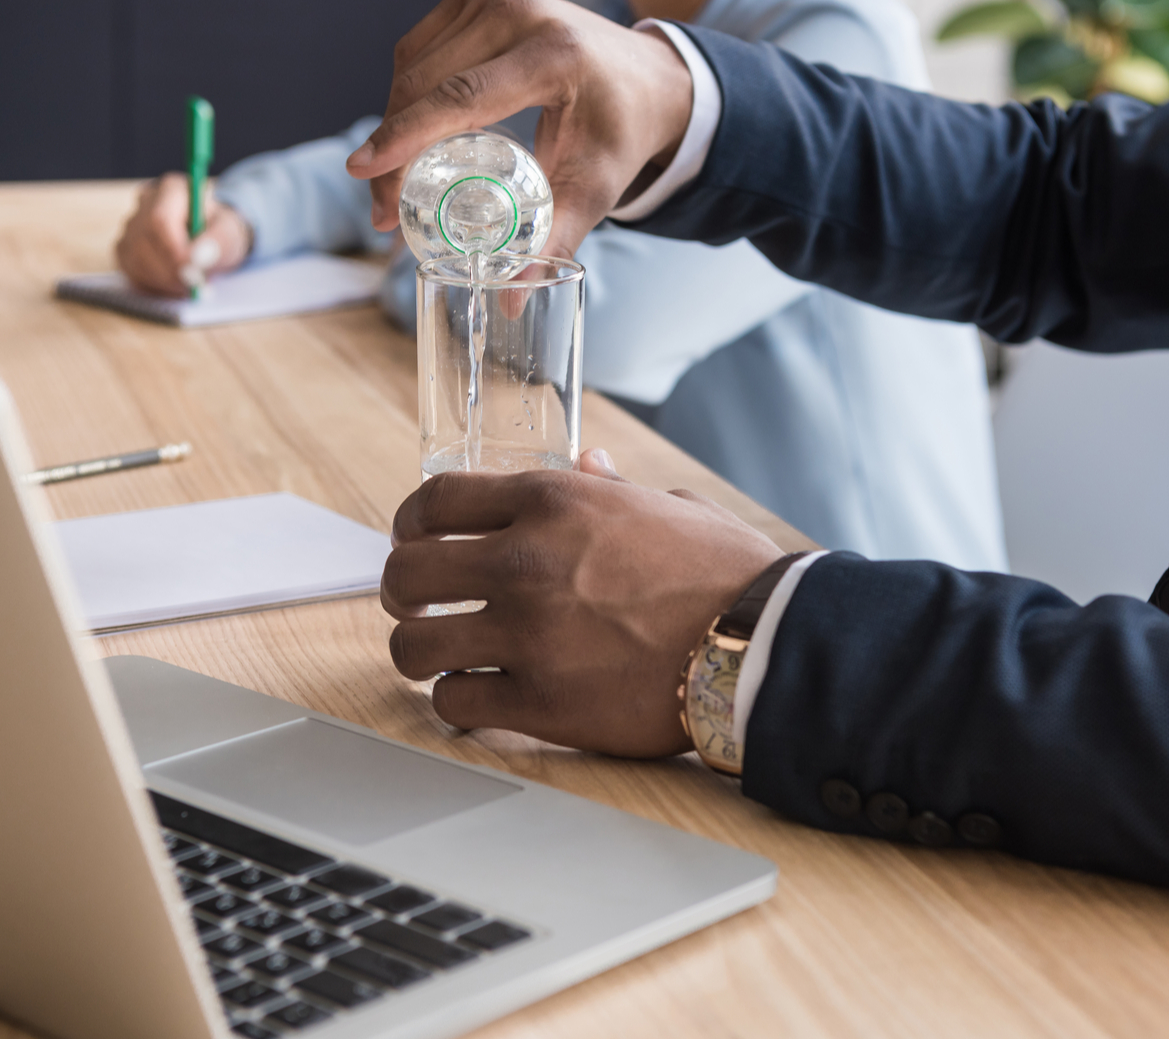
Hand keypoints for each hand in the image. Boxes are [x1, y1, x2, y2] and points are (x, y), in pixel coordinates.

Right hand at [114, 173, 253, 296]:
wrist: (209, 241)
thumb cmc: (219, 233)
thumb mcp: (230, 234)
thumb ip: (218, 243)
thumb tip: (197, 259)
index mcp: (172, 189)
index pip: (160, 220)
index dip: (174, 251)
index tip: (194, 274)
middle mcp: (146, 202)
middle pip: (145, 241)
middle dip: (171, 271)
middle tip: (195, 286)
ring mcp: (131, 225)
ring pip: (135, 258)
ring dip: (164, 281)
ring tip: (190, 284)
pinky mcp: (124, 248)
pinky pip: (131, 270)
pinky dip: (153, 285)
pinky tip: (174, 284)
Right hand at [345, 0, 694, 259]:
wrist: (647, 76)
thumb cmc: (620, 132)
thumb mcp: (597, 187)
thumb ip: (555, 239)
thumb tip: (508, 298)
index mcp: (555, 53)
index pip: (461, 95)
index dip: (405, 135)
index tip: (364, 170)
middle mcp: (521, 10)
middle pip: (427, 81)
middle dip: (393, 147)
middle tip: (382, 210)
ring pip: (414, 62)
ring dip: (392, 121)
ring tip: (390, 183)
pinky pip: (421, 45)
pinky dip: (406, 92)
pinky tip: (408, 136)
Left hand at [382, 449, 783, 757]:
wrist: (764, 645)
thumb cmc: (725, 573)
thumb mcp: (666, 506)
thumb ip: (610, 488)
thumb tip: (586, 464)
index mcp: (550, 501)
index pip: (432, 502)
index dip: (410, 525)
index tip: (414, 541)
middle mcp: (524, 563)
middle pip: (406, 573)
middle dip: (404, 591)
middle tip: (421, 606)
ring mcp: (526, 636)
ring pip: (414, 646)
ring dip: (422, 652)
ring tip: (445, 658)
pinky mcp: (539, 704)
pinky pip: (455, 704)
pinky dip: (459, 703)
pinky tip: (482, 696)